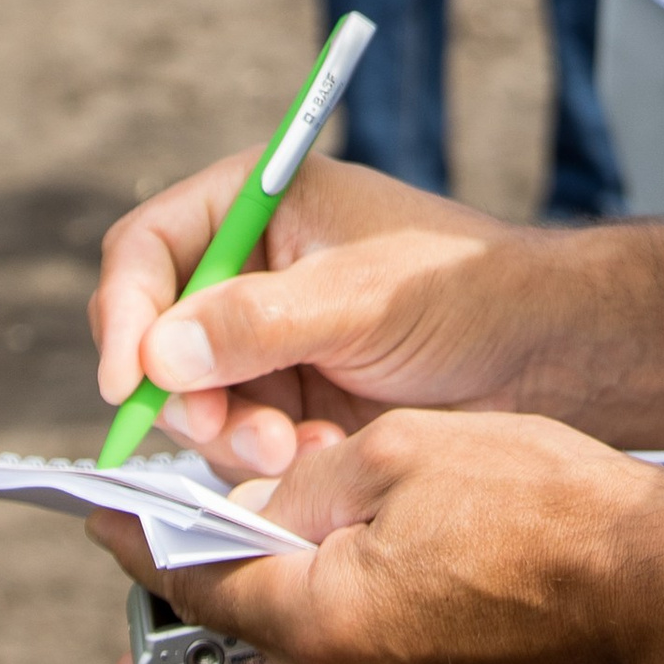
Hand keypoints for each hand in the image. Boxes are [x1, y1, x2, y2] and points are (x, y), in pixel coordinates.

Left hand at [87, 408, 663, 663]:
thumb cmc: (542, 503)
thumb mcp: (404, 450)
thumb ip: (304, 486)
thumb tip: (247, 510)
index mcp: (323, 625)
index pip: (193, 590)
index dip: (135, 548)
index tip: (106, 519)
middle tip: (146, 643)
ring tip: (277, 592)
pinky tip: (373, 606)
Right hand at [90, 147, 540, 481]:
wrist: (540, 356)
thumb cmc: (463, 292)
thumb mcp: (358, 299)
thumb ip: (256, 323)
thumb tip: (160, 353)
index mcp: (253, 204)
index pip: (146, 250)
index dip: (123, 313)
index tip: (128, 381)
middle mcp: (244, 269)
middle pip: (152, 337)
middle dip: (184, 395)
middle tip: (229, 435)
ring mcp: (262, 340)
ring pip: (188, 402)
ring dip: (231, 436)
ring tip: (297, 450)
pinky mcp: (285, 401)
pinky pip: (234, 442)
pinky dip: (266, 458)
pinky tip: (323, 453)